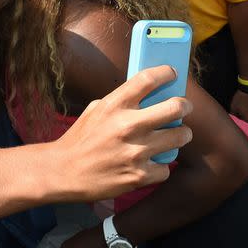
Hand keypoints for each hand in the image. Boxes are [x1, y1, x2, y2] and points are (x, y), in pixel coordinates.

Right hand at [46, 65, 192, 200]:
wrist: (64, 172)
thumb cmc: (80, 139)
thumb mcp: (95, 110)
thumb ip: (120, 101)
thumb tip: (148, 93)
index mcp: (114, 105)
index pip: (149, 79)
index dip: (166, 73)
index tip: (171, 74)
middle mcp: (127, 125)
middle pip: (175, 107)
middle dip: (184, 106)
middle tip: (182, 108)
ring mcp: (135, 151)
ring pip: (180, 136)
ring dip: (180, 135)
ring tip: (173, 136)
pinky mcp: (139, 175)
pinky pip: (166, 167)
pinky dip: (160, 166)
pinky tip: (149, 163)